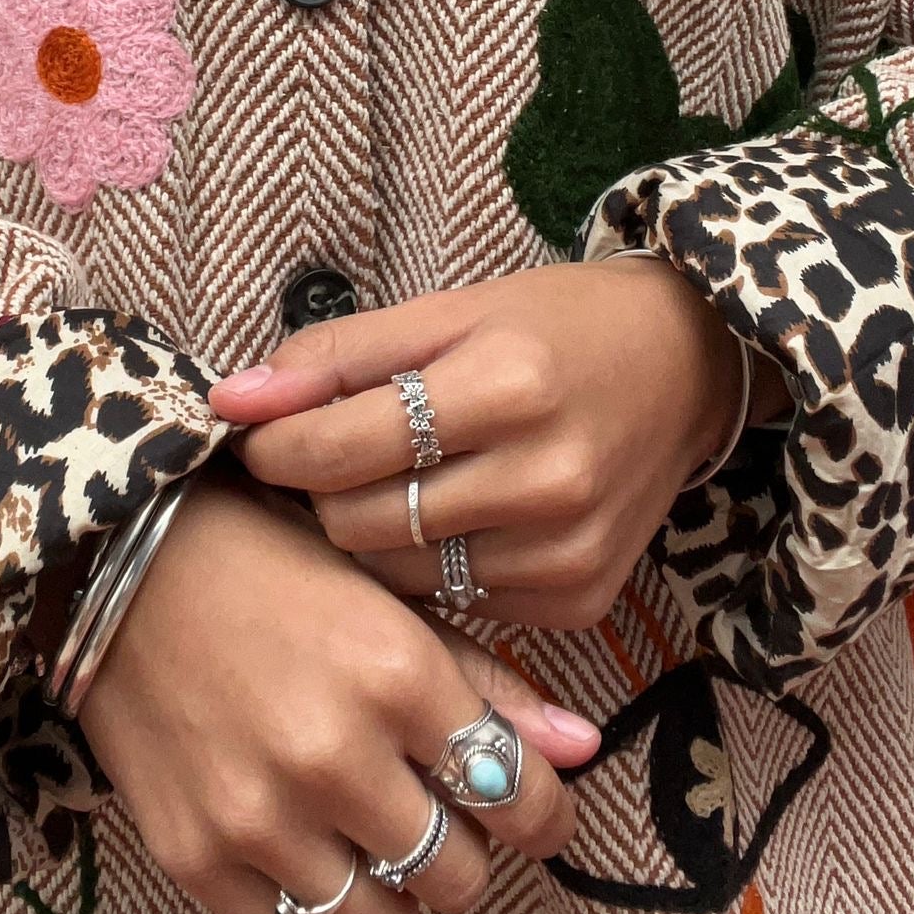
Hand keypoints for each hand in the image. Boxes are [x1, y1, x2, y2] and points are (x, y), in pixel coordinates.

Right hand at [79, 472, 599, 913]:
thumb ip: (486, 677)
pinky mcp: (196, 855)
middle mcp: (333, 752)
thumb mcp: (386, 594)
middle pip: (460, 874)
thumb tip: (583, 748)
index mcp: (396, 671)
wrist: (119, 561)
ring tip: (377, 841)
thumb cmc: (268, 560)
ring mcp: (260, 814)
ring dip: (400, 893)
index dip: (544, 814)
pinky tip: (315, 859)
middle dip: (469, 849)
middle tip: (441, 811)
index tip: (535, 810)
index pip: (519, 795)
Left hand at [211, 261, 751, 630]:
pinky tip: (453, 516)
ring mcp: (567, 550)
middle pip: (359, 522)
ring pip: (397, 574)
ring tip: (387, 484)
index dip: (277, 446)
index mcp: (506, 385)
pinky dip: (434, 564)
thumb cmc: (553, 327)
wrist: (686, 364)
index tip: (262, 433)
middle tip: (328, 457)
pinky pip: (456, 602)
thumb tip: (228, 401)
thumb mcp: (446, 312)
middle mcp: (545, 477)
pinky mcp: (580, 599)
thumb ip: (333, 357)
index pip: (340, 448)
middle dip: (323, 490)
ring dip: (371, 532)